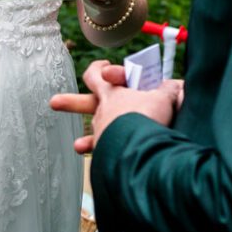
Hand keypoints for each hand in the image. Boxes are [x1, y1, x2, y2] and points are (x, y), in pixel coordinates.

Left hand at [50, 61, 182, 153]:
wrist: (142, 141)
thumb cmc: (151, 114)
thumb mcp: (166, 96)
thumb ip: (168, 89)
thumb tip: (176, 86)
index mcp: (113, 92)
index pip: (99, 76)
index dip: (100, 71)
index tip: (105, 69)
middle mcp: (104, 110)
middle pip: (84, 102)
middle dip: (71, 102)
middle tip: (55, 102)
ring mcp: (103, 131)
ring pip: (93, 131)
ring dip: (86, 140)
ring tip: (78, 146)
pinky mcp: (106, 150)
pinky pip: (101, 151)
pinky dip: (98, 155)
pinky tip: (95, 161)